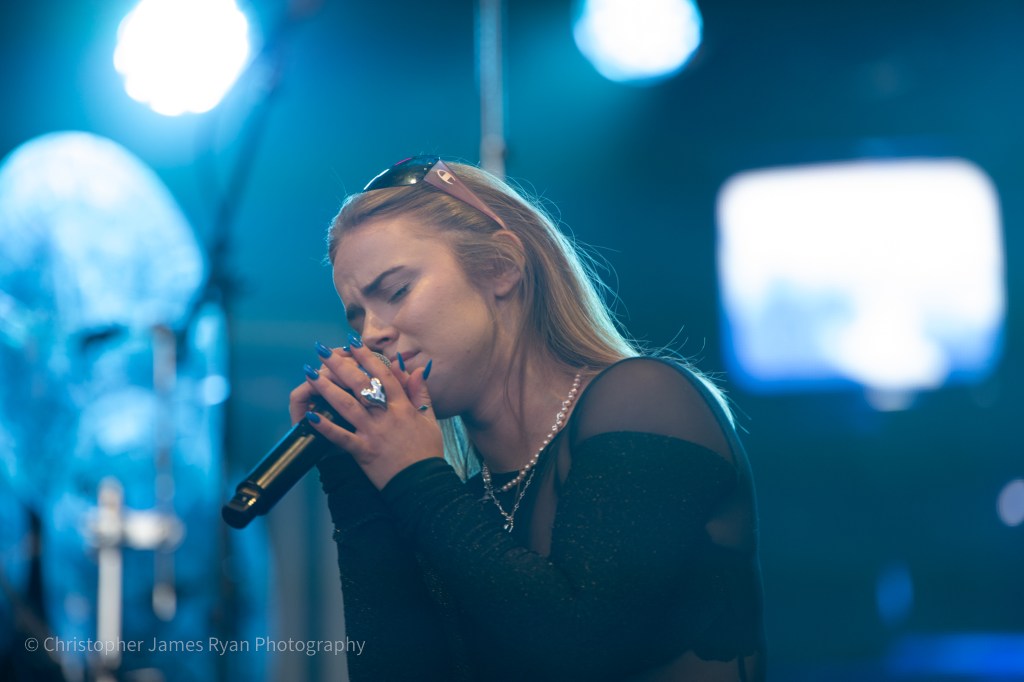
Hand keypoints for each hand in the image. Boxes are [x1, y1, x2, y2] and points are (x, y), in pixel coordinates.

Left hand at [288, 339, 442, 489]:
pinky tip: (310, 415)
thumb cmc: (427, 452)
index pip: (384, 375)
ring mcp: (373, 434)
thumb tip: (416, 369)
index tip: (352, 343)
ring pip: (347, 406)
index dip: (367, 357)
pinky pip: (341, 437)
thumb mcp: (430, 419)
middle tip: (322, 350)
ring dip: (327, 388)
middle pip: (361, 385)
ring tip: (310, 374)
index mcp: (403, 407)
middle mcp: (386, 416)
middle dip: (340, 365)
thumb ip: (421, 393)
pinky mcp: (363, 452)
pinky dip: (325, 426)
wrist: (423, 484)